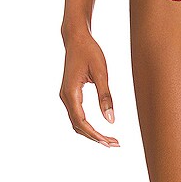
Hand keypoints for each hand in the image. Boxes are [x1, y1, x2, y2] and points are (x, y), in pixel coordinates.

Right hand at [59, 30, 119, 146]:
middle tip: (115, 144)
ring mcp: (66, 96)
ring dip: (92, 134)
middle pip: (78, 126)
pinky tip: (100, 129)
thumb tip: (111, 121)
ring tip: (110, 140)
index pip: (81, 121)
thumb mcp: (101, 73)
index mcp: (71, 92)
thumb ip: (105, 97)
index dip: (95, 135)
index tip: (110, 142)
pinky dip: (88, 126)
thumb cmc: (89, 51)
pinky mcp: (70, 94)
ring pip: (77, 123)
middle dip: (96, 138)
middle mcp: (65, 96)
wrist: (76, 38)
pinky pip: (77, 116)